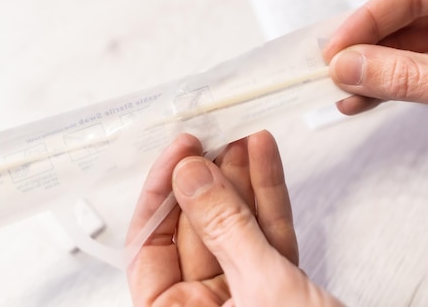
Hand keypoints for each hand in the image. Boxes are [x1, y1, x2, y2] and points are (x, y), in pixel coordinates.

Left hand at [126, 131, 343, 306]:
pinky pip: (266, 234)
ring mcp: (244, 297)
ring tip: (243, 138)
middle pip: (195, 230)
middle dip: (208, 179)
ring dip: (240, 180)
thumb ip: (226, 230)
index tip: (179, 154)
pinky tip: (264, 160)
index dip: (160, 196)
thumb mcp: (263, 292)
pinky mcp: (278, 285)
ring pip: (234, 226)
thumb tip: (191, 178)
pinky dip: (268, 197)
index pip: (149, 249)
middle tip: (214, 137)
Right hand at [324, 0, 427, 148]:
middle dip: (367, 48)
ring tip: (342, 92)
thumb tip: (347, 69)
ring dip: (372, 69)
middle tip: (331, 73)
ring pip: (403, 42)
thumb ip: (410, 78)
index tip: (336, 48)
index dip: (369, 19)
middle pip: (403, 16)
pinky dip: (388, 83)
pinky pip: (413, 65)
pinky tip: (362, 99)